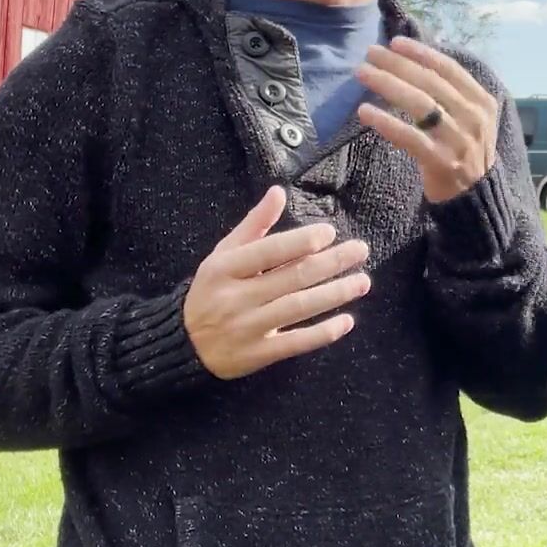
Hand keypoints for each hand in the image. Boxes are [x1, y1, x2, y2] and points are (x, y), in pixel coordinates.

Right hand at [184, 186, 370, 379]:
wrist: (184, 343)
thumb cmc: (213, 289)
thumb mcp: (224, 254)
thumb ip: (254, 225)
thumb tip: (279, 192)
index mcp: (225, 268)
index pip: (268, 252)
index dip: (300, 241)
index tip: (330, 233)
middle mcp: (235, 298)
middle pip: (291, 278)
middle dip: (330, 263)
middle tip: (361, 250)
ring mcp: (246, 328)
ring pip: (298, 308)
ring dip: (334, 294)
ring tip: (362, 281)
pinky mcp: (257, 354)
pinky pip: (294, 343)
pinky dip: (323, 333)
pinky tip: (347, 321)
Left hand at [354, 36, 499, 202]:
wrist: (474, 196)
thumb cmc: (463, 149)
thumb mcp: (469, 117)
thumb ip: (450, 92)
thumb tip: (413, 59)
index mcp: (482, 102)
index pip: (449, 69)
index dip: (421, 53)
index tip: (395, 42)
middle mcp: (473, 118)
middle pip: (430, 82)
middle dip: (397, 64)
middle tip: (369, 52)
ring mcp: (458, 141)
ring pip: (419, 105)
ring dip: (388, 84)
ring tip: (363, 73)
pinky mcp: (441, 162)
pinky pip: (409, 137)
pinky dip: (386, 122)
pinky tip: (365, 111)